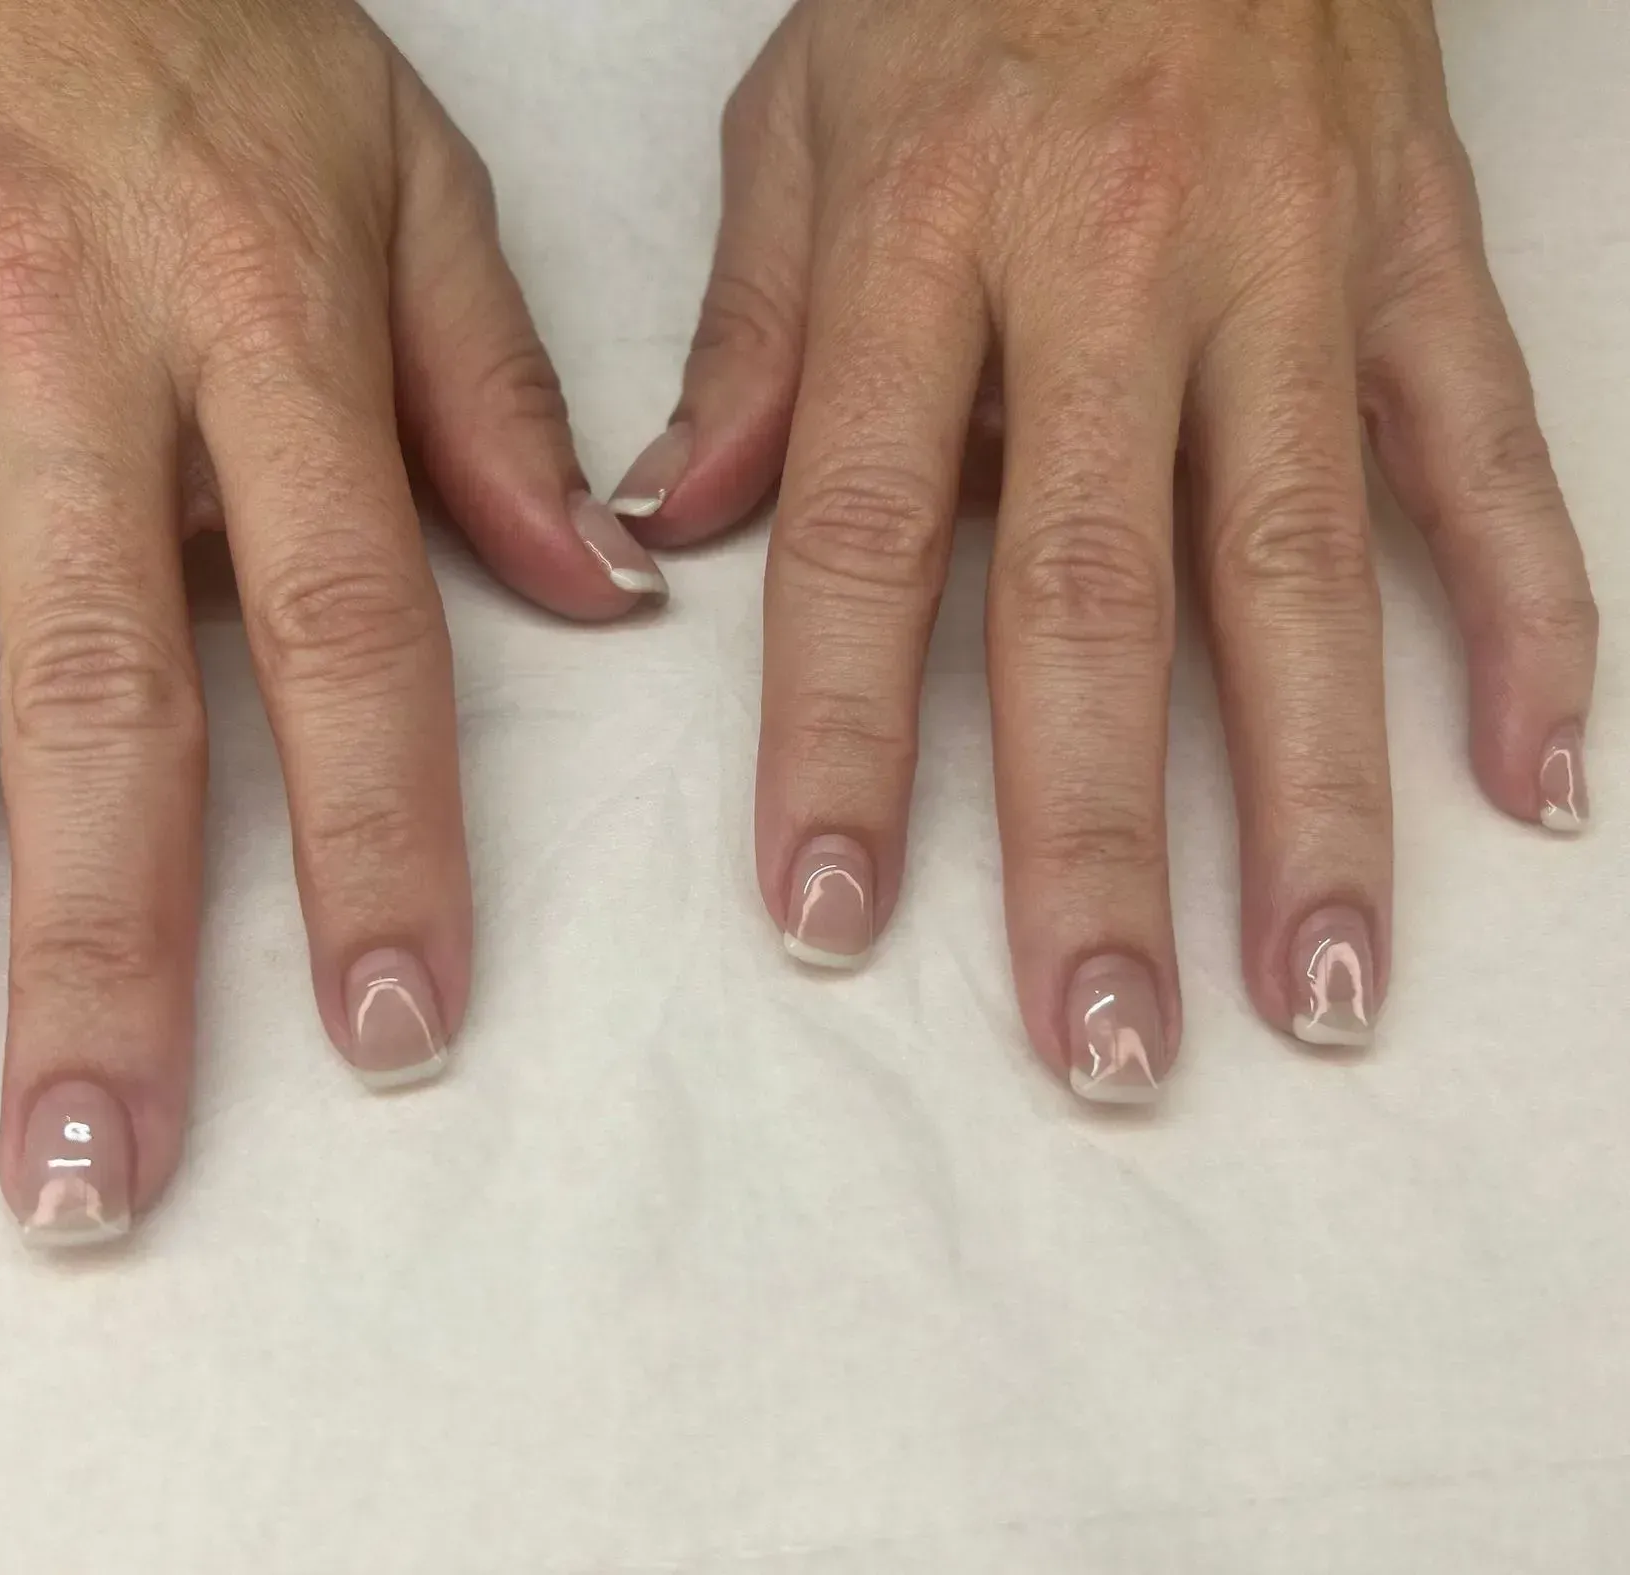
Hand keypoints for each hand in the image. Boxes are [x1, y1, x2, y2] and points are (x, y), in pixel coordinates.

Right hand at [0, 0, 664, 1235]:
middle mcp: (59, 355)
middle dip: (93, 955)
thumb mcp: (411, 179)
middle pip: (88, 700)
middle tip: (92, 1171)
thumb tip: (608, 594)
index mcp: (260, 319)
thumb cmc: (223, 35)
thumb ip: (499, 401)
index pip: (343, 625)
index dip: (373, 840)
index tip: (390, 1026)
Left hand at [612, 0, 1596, 1099]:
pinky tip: (1537, 785)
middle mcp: (1118, 278)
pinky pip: (1490, 460)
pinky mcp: (1425, 264)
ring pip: (1306, 570)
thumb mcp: (802, 116)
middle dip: (1095, 840)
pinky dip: (1529, 622)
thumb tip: (667, 524)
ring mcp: (1295, 274)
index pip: (861, 539)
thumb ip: (750, 334)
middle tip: (1099, 1038)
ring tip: (1318, 985)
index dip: (838, 741)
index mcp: (929, 247)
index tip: (825, 917)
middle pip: (1097, 602)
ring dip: (1319, 797)